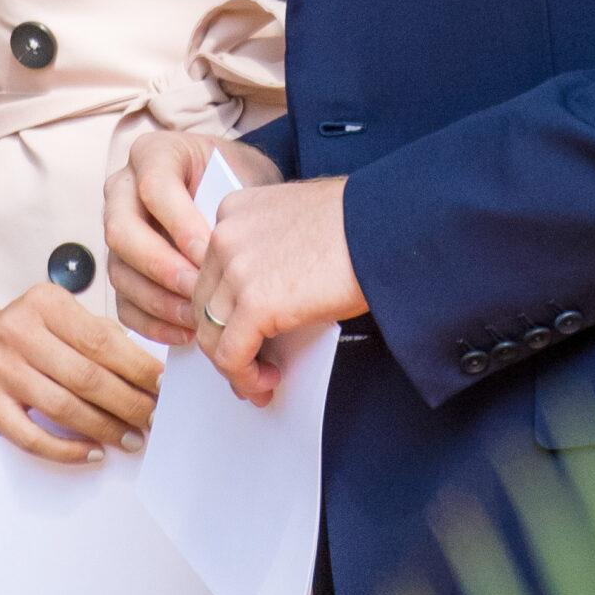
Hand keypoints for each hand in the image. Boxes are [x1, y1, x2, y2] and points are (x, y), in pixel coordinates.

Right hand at [0, 280, 162, 464]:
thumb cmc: (28, 334)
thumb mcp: (61, 317)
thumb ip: (100, 336)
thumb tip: (149, 374)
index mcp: (45, 302)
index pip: (102, 340)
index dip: (138, 367)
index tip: (163, 386)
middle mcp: (18, 331)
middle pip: (86, 376)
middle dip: (127, 402)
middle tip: (152, 418)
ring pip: (63, 407)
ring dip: (104, 428)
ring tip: (131, 438)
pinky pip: (32, 437)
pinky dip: (68, 450)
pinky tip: (93, 451)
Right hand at [105, 132, 280, 344]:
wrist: (235, 189)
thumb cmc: (240, 180)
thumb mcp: (243, 176)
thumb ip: (231, 205)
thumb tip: (230, 252)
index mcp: (153, 154)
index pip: (153, 187)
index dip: (180, 222)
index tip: (212, 249)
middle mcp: (123, 189)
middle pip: (122, 231)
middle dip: (162, 266)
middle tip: (199, 288)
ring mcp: (116, 231)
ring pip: (120, 272)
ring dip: (159, 300)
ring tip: (198, 318)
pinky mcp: (121, 269)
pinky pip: (123, 302)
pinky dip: (153, 323)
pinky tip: (186, 332)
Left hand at [191, 176, 366, 406]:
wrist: (390, 229)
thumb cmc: (361, 225)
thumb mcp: (295, 225)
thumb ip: (265, 254)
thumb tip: (261, 304)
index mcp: (233, 211)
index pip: (208, 272)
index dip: (222, 310)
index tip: (237, 334)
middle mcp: (225, 236)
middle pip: (203, 305)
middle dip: (223, 342)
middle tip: (248, 367)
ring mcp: (236, 269)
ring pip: (211, 335)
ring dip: (235, 367)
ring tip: (262, 381)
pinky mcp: (255, 303)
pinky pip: (232, 356)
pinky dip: (246, 378)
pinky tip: (269, 383)